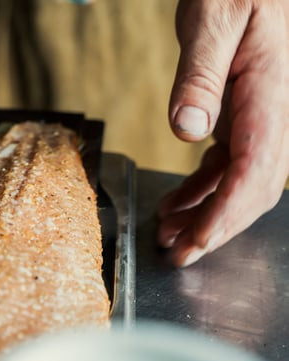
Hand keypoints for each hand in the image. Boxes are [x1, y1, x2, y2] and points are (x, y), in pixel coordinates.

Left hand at [157, 0, 288, 266]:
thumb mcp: (212, 21)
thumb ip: (200, 76)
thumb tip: (189, 129)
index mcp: (270, 96)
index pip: (254, 170)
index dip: (226, 214)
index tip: (196, 242)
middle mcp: (273, 115)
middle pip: (253, 190)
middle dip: (216, 229)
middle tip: (177, 255)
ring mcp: (260, 119)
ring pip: (241, 185)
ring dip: (206, 216)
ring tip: (168, 237)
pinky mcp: (242, 118)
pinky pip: (228, 167)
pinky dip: (202, 191)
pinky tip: (176, 205)